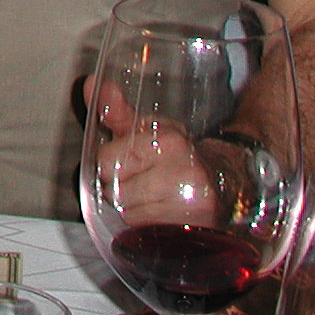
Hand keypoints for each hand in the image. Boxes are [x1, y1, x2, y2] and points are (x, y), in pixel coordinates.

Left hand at [85, 76, 240, 227]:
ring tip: (153, 196)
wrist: (223, 181)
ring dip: (134, 208)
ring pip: (129, 213)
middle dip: (121, 187)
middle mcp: (182, 168)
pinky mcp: (193, 227)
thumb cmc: (175, 154)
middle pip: (116, 190)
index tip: (129, 161)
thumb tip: (90, 83)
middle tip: (142, 180)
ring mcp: (191, 201)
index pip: (107, 160)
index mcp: (168, 140)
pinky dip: (148, 226)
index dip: (110, 163)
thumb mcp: (147, 129)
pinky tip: (162, 212)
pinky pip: (145, 231)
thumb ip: (116, 110)